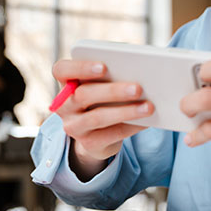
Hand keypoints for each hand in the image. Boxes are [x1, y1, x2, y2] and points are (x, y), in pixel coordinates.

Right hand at [51, 60, 154, 180]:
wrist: (98, 134)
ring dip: (126, 111)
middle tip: (138, 89)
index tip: (104, 66)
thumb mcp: (103, 85)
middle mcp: (64, 105)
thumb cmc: (104, 99)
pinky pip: (111, 135)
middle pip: (83, 95)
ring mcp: (74, 126)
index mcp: (66, 82)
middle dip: (113, 91)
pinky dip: (131, 127)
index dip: (81, 67)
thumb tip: (142, 71)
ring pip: (97, 117)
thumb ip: (114, 74)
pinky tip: (147, 122)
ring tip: (149, 107)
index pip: (61, 70)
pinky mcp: (88, 143)